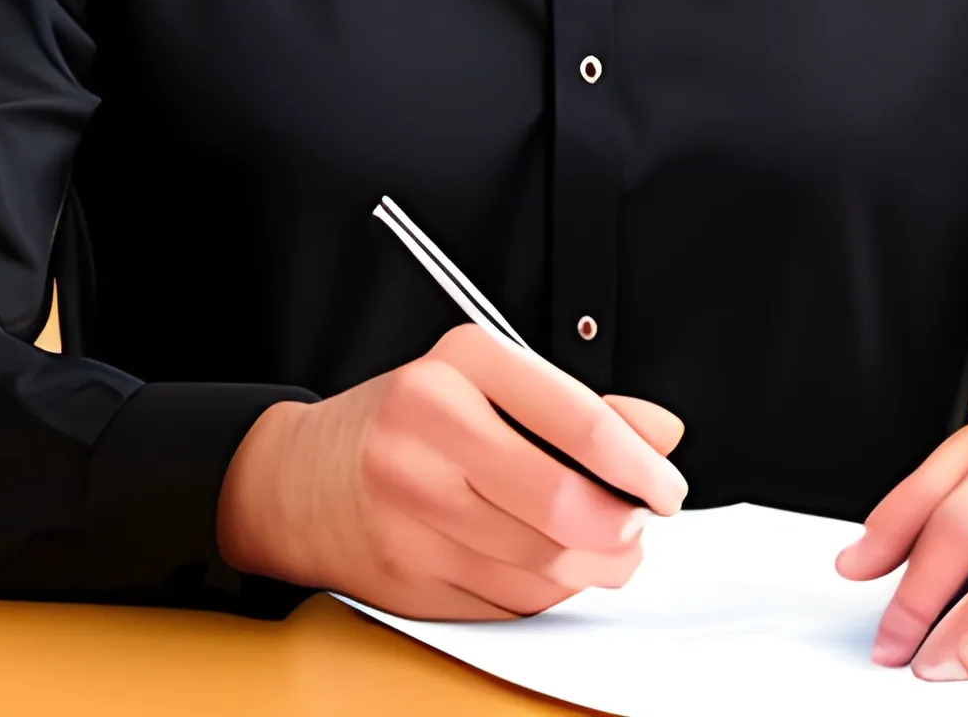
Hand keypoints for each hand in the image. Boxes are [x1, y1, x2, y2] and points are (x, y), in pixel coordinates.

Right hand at [216, 323, 686, 618]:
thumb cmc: (407, 421)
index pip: (576, 417)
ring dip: (596, 568)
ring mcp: (414, 511)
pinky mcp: (410, 576)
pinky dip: (548, 593)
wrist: (301, 478)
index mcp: (459, 365)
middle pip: (562, 504)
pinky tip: (555, 569)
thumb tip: (662, 434)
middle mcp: (430, 434)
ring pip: (542, 563)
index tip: (666, 485)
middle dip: (623, 527)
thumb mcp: (487, 381)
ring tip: (611, 550)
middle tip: (642, 525)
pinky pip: (509, 601)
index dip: (639, 463)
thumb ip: (579, 405)